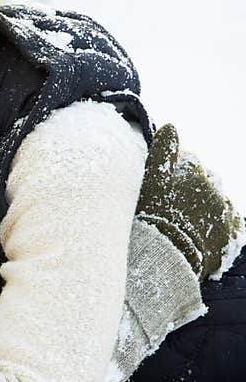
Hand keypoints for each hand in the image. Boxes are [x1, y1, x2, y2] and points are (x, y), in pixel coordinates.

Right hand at [136, 124, 241, 280]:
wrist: (166, 256)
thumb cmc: (153, 216)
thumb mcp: (150, 181)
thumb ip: (162, 152)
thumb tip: (171, 126)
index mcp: (195, 173)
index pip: (188, 162)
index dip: (174, 172)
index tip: (162, 186)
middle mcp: (214, 189)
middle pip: (204, 181)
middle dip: (192, 188)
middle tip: (171, 206)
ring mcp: (225, 212)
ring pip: (217, 201)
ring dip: (205, 206)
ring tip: (185, 222)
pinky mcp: (231, 234)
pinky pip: (230, 223)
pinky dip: (219, 224)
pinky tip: (202, 232)